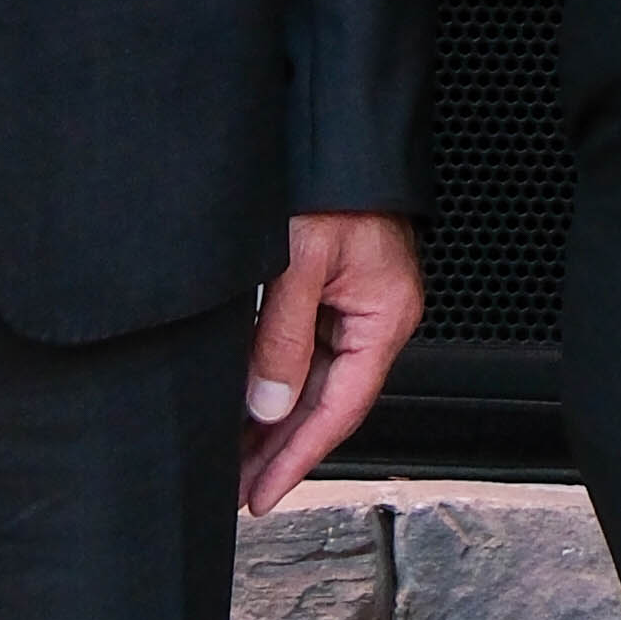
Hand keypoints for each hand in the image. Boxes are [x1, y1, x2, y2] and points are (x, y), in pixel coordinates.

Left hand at [242, 209, 423, 512]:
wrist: (335, 127)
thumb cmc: (329, 182)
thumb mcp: (297, 262)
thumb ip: (282, 338)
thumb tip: (267, 405)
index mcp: (384, 315)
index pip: (341, 408)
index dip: (299, 456)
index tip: (263, 492)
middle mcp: (376, 315)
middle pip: (328, 402)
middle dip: (282, 449)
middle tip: (239, 488)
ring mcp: (356, 303)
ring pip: (315, 380)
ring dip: (276, 421)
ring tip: (236, 458)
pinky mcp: (335, 288)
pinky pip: (307, 350)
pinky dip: (278, 381)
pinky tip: (249, 404)